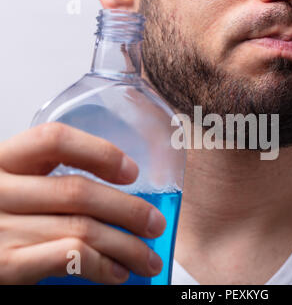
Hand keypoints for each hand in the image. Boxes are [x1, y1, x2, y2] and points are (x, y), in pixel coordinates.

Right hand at [0, 122, 165, 283]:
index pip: (54, 140)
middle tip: (155, 224)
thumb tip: (120, 197)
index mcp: (5, 160)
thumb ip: (50, 185)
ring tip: (149, 259)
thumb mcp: (19, 189)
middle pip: (78, 191)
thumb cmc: (4, 220)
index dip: (100, 153)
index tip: (133, 173)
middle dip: (129, 210)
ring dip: (127, 246)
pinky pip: (69, 257)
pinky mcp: (4, 265)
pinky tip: (118, 272)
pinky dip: (103, 265)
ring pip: (82, 227)